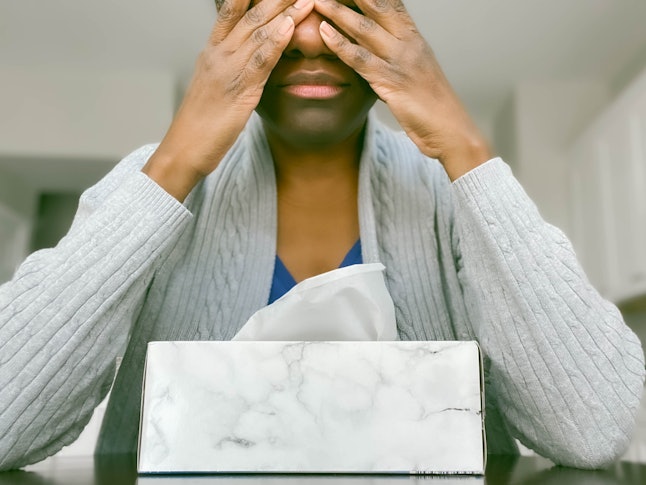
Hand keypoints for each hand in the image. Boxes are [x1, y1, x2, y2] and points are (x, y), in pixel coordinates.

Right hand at [143, 0, 314, 200]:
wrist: (183, 149)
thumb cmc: (201, 122)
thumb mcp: (215, 85)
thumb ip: (231, 66)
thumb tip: (250, 56)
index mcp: (212, 50)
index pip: (232, 9)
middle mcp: (218, 53)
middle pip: (250, 14)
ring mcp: (227, 70)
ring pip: (258, 32)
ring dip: (285, 11)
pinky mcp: (239, 90)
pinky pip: (260, 60)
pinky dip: (276, 41)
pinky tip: (290, 26)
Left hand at [315, 0, 491, 180]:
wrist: (450, 130)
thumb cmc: (432, 105)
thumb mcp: (416, 70)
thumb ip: (397, 54)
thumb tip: (376, 45)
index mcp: (414, 38)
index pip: (391, 3)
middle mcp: (408, 43)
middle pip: (378, 7)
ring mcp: (400, 61)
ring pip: (365, 29)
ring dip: (338, 12)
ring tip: (318, 0)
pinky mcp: (391, 82)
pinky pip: (360, 59)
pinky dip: (340, 44)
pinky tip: (324, 33)